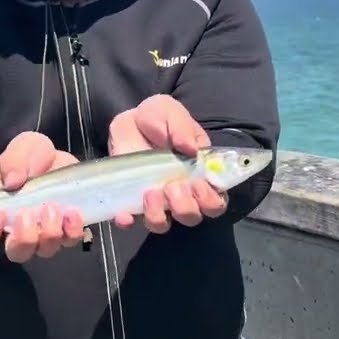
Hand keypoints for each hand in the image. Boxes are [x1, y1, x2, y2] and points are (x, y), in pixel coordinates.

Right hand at [0, 131, 87, 262]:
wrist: (58, 158)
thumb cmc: (31, 157)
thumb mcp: (21, 149)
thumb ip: (14, 161)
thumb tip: (14, 182)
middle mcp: (20, 231)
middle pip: (17, 252)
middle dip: (24, 238)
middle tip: (28, 213)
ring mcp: (45, 233)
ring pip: (45, 249)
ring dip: (49, 232)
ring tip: (52, 206)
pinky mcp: (68, 230)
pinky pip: (71, 239)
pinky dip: (72, 230)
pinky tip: (72, 213)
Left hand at [107, 94, 226, 232]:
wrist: (130, 120)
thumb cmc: (159, 118)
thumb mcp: (172, 114)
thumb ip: (182, 129)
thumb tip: (191, 149)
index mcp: (200, 175)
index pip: (215, 202)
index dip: (211, 201)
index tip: (199, 184)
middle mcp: (180, 193)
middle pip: (191, 217)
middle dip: (185, 207)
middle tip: (173, 186)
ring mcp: (155, 199)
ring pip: (162, 224)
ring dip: (158, 214)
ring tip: (150, 192)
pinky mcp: (130, 201)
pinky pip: (129, 221)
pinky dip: (126, 221)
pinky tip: (123, 214)